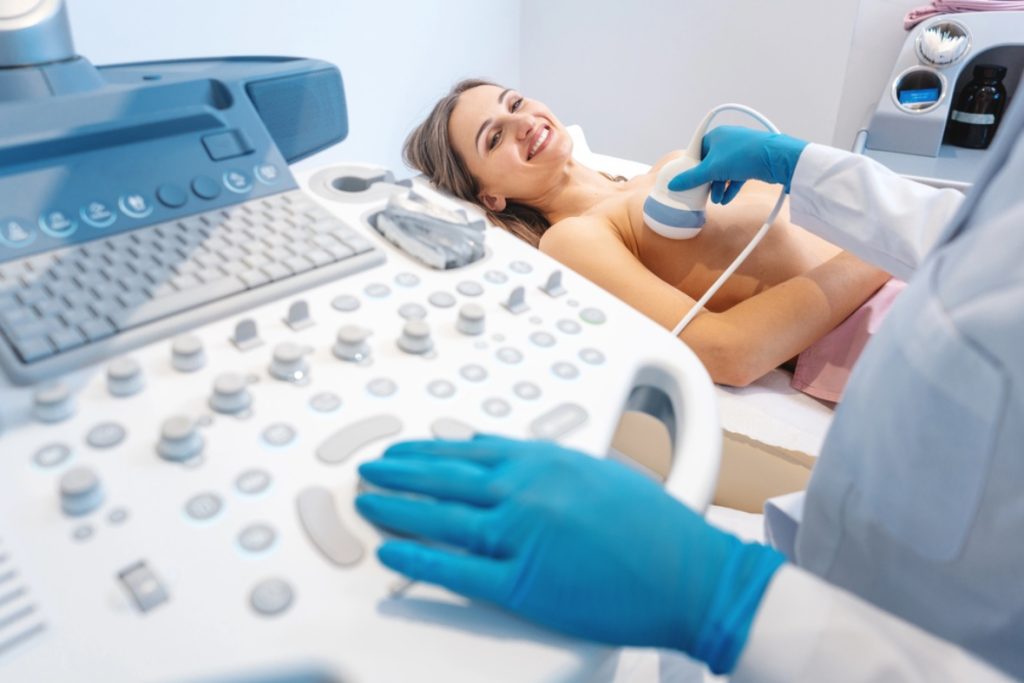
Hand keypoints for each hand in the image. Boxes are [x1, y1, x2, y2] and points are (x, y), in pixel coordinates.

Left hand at [355, 435, 784, 673]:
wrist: (690, 573)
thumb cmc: (652, 526)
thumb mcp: (596, 471)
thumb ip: (543, 460)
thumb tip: (498, 452)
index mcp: (545, 461)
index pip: (466, 451)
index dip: (425, 452)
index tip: (401, 452)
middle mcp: (527, 491)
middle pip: (444, 478)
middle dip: (398, 472)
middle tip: (368, 471)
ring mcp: (521, 536)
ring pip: (440, 517)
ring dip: (397, 508)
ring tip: (367, 504)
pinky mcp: (522, 583)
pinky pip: (456, 570)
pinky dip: (418, 562)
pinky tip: (392, 555)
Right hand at [668, 126, 808, 203]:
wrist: (776, 159)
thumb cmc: (743, 155)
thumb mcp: (712, 168)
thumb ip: (691, 178)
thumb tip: (673, 184)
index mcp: (716, 136)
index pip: (697, 151)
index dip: (692, 166)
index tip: (687, 179)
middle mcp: (728, 142)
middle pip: (710, 164)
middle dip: (706, 181)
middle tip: (702, 193)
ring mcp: (740, 152)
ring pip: (723, 171)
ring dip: (718, 187)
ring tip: (716, 200)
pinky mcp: (751, 163)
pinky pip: (736, 176)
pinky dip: (730, 187)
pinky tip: (726, 199)